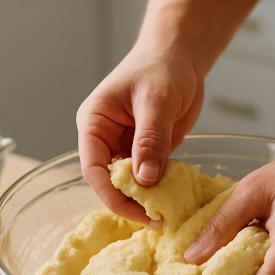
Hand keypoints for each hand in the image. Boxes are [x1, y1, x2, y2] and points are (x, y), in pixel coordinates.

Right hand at [76, 48, 203, 223]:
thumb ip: (150, 140)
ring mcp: (125, 147)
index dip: (112, 195)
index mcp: (94, 124)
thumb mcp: (157, 102)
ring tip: (167, 215)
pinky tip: (175, 200)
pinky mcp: (145, 151)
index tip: (138, 212)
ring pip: (129, 183)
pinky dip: (160, 190)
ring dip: (146, 199)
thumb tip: (145, 180)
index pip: (94, 169)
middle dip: (130, 202)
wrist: (181, 56)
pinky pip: (149, 177)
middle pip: (109, 182)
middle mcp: (104, 139)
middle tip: (158, 219)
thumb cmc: (162, 68)